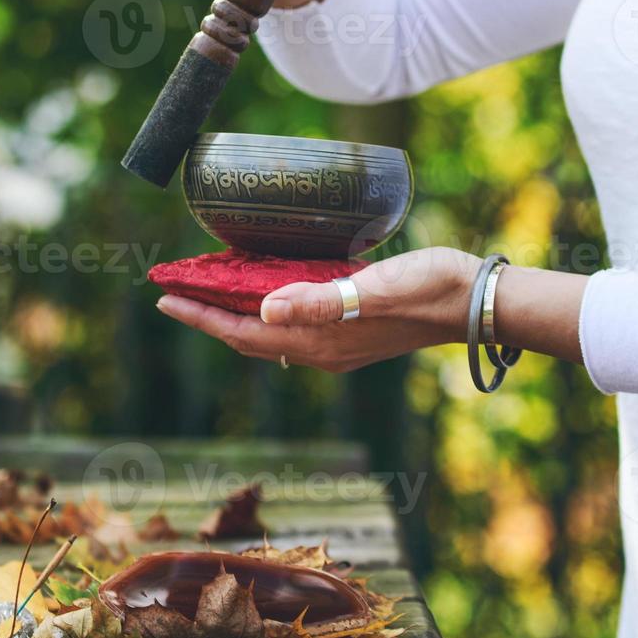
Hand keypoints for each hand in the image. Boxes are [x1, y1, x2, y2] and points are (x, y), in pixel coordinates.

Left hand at [156, 249, 479, 372]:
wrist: (473, 299)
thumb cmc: (427, 288)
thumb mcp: (372, 289)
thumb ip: (319, 300)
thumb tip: (263, 307)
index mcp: (319, 341)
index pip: (241, 332)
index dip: (200, 316)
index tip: (164, 297)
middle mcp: (321, 349)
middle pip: (247, 335)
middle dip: (207, 315)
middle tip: (172, 293)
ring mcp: (336, 343)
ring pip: (269, 331)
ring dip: (235, 313)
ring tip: (207, 291)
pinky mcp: (351, 328)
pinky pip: (293, 322)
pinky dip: (267, 308)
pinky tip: (263, 290)